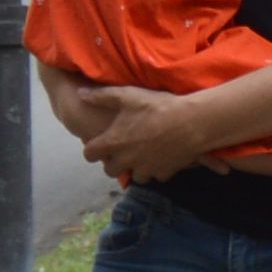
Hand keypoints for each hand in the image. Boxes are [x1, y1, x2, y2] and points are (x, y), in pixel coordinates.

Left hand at [81, 87, 211, 185]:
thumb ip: (101, 96)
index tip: (99, 142)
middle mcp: (126, 160)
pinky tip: (162, 157)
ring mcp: (145, 169)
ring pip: (133, 177)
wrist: (191, 122)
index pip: (89, 154)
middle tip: (122, 149)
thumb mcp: (128, 96)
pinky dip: (157, 169)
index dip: (92, 149)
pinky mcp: (163, 172)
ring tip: (142, 155)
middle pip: (109, 171)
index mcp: (113, 143)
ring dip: (135, 168)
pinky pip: (156, 176)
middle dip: (113, 162)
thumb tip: (80, 94)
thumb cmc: (156, 107)